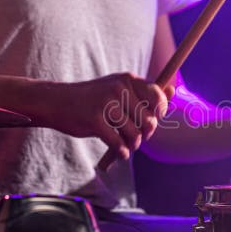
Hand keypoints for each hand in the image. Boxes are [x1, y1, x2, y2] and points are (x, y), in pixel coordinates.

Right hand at [33, 73, 169, 160]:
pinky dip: (122, 152)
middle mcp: (119, 88)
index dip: (158, 114)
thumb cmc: (93, 99)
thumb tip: (173, 90)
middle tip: (137, 138)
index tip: (149, 121)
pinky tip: (119, 152)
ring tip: (127, 145)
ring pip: (135, 134)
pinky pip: (118, 143)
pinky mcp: (94, 120)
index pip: (158, 98)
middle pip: (149, 121)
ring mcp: (106, 103)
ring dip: (133, 145)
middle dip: (146, 134)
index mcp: (128, 79)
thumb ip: (144, 94)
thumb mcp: (118, 89)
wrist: (56, 102)